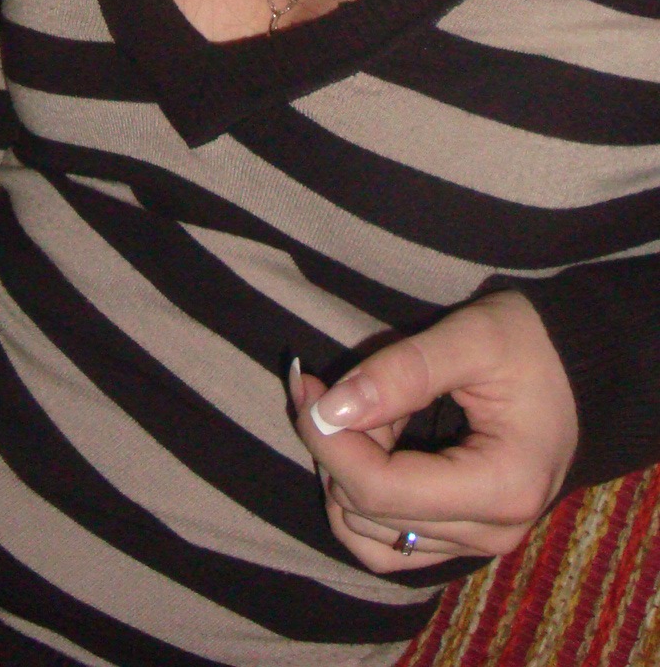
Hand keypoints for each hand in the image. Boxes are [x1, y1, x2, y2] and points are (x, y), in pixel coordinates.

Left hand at [290, 291, 577, 571]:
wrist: (575, 367)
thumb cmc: (531, 343)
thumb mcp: (472, 337)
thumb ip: (401, 372)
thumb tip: (330, 409)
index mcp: (502, 486)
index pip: (380, 490)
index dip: (328, 440)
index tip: (306, 385)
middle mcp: (491, 531)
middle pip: (367, 511)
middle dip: (335, 444)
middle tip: (337, 383)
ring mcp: (476, 541)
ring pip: (366, 533)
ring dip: (346, 471)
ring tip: (370, 410)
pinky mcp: (460, 536)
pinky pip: (385, 544)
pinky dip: (361, 498)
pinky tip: (372, 443)